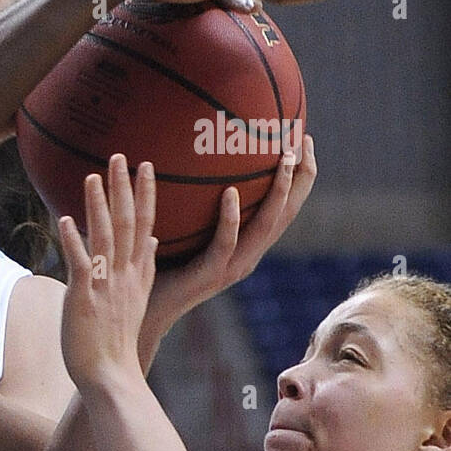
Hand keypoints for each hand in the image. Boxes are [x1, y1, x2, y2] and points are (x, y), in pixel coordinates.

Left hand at [59, 155, 157, 391]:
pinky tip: (64, 219)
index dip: (146, 197)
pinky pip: (79, 263)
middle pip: (128, 223)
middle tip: (122, 157)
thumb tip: (148, 245)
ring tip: (92, 175)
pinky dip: (72, 240)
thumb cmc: (113, 343)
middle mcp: (125, 275)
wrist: (110, 375)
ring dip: (98, 204)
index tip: (147, 168)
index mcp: (137, 276)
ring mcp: (106, 284)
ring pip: (104, 236)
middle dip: (125, 188)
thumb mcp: (132, 302)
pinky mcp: (85, 296)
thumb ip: (138, 271)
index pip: (146, 227)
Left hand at [141, 135, 316, 352]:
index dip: (298, 176)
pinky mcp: (211, 274)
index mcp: (245, 246)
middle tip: (302, 140)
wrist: (148, 312)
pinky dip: (231, 217)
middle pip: (287, 213)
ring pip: (265, 226)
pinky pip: (225, 242)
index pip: (283, 208)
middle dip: (301, 177)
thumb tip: (187, 161)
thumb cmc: (161, 269)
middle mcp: (246, 256)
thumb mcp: (184, 231)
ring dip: (278, 191)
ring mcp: (232, 266)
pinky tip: (230, 192)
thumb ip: (193, 204)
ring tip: (284, 159)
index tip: (301, 138)